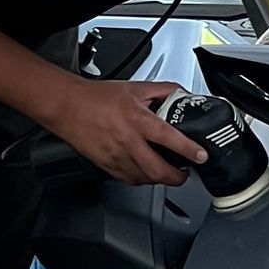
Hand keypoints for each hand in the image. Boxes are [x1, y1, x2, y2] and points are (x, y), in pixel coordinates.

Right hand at [45, 77, 208, 186]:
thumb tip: (183, 95)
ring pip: (145, 179)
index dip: (188, 149)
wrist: (67, 106)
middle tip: (185, 173)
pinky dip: (142, 179)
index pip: (169, 138)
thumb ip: (163, 91)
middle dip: (177, 177)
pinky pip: (130, 180)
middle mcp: (127, 141)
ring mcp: (116, 157)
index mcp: (137, 119)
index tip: (201, 156)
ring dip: (160, 179)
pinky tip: (146, 172)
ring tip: (168, 172)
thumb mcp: (136, 88)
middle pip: (158, 170)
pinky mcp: (106, 166)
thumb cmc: (97, 97)